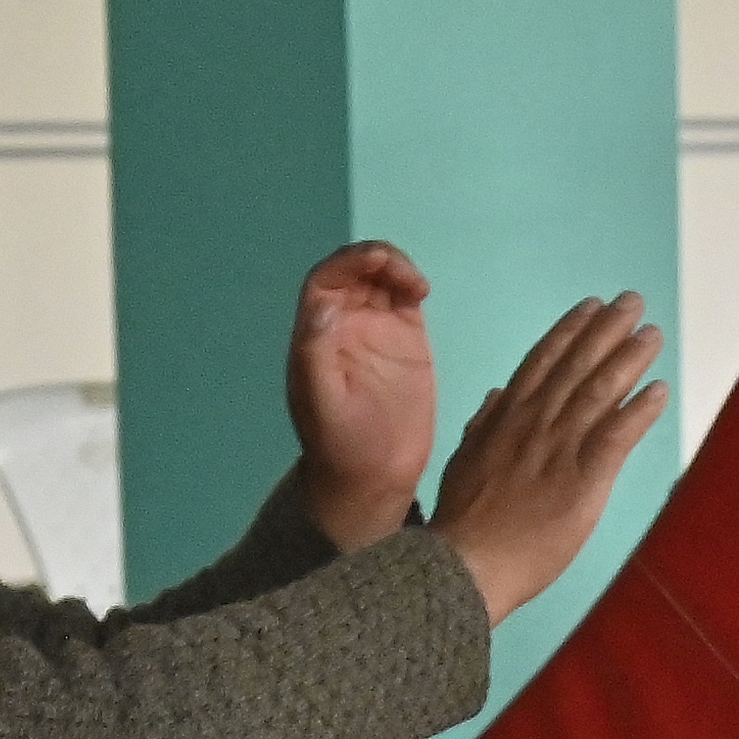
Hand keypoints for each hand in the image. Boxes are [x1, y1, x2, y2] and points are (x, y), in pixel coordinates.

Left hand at [286, 242, 437, 549]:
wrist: (373, 479)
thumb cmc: (342, 446)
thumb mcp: (321, 403)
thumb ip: (316, 353)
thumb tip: (324, 304)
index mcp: (317, 335)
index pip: (326, 280)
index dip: (348, 261)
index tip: (375, 261)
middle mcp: (344, 325)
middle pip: (355, 271)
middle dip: (377, 259)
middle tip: (403, 274)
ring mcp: (376, 330)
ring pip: (381, 279)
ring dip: (396, 268)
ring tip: (416, 287)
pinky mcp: (406, 342)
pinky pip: (404, 299)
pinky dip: (412, 284)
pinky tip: (421, 293)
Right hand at [424, 292, 666, 625]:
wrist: (467, 563)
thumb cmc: (465, 522)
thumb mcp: (465, 460)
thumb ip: (484, 425)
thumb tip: (496, 395)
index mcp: (506, 417)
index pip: (543, 361)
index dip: (570, 330)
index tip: (590, 306)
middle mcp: (535, 422)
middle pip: (577, 364)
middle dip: (607, 329)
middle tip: (633, 301)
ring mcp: (559, 447)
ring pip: (600, 390)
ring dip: (629, 358)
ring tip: (652, 334)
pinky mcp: (583, 478)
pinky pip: (618, 435)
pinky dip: (640, 410)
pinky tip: (660, 390)